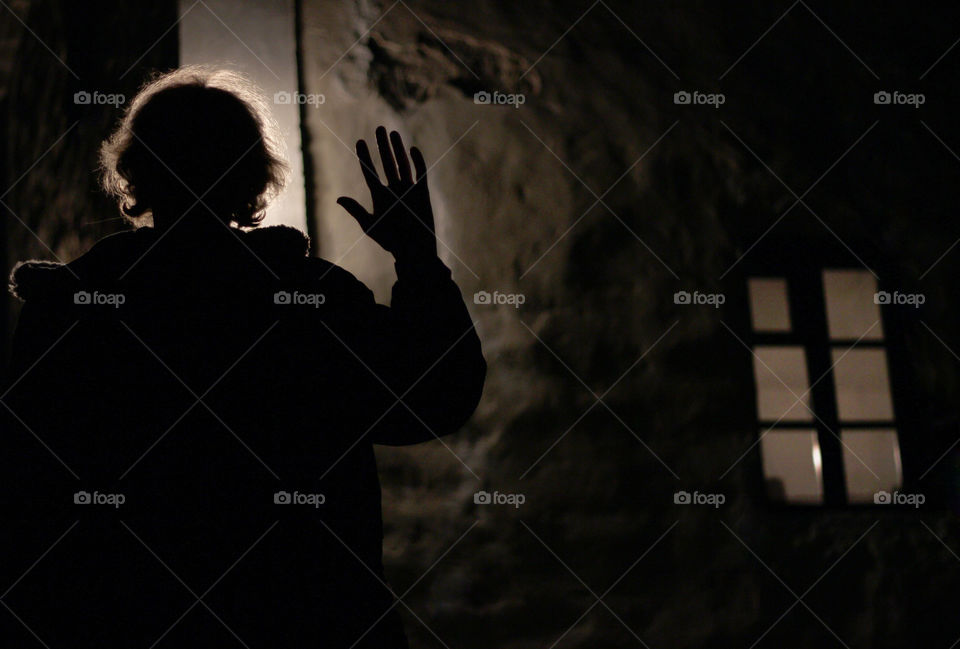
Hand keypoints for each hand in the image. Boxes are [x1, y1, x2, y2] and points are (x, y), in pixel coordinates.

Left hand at [337, 126, 435, 260]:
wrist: (414, 250)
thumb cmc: (391, 241)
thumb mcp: (371, 226)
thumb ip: (356, 211)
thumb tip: (339, 198)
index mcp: (379, 195)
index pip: (370, 171)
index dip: (365, 157)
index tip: (360, 142)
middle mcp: (393, 189)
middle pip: (387, 163)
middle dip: (382, 146)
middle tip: (379, 128)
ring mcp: (408, 190)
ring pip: (402, 164)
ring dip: (398, 149)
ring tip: (393, 133)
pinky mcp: (422, 193)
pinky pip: (420, 173)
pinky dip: (418, 162)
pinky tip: (412, 149)